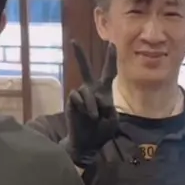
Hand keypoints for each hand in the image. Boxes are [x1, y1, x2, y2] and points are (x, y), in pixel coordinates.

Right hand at [63, 43, 117, 165]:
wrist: (87, 144)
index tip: (112, 44)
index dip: (110, 59)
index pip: (108, 72)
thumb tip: (98, 99)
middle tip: (73, 41)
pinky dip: (84, 106)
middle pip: (85, 69)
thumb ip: (109, 108)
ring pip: (86, 91)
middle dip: (79, 55)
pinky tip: (86, 115)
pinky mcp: (71, 103)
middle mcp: (90, 90)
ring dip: (92, 103)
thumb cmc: (101, 132)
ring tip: (94, 116)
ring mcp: (80, 96)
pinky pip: (77, 98)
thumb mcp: (113, 121)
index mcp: (104, 92)